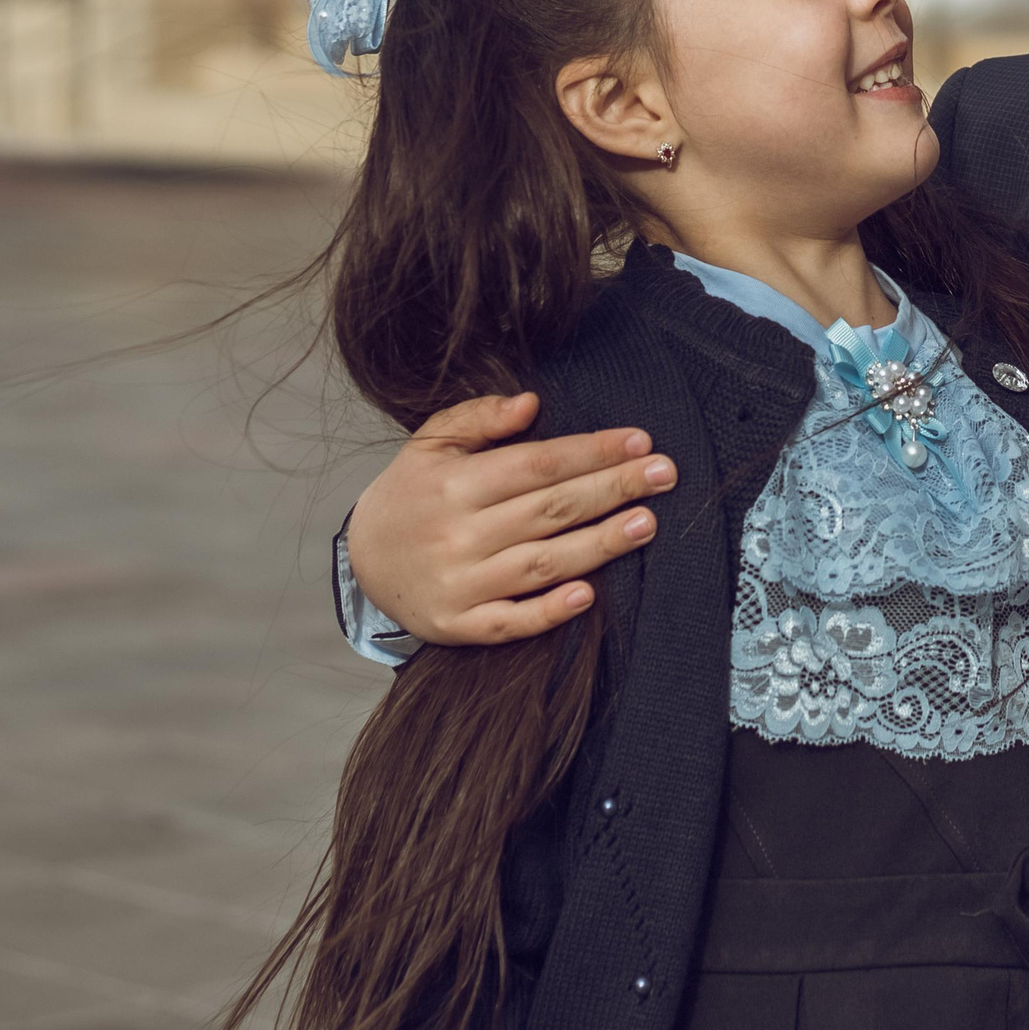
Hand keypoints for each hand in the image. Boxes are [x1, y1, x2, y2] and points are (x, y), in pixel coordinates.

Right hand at [346, 392, 675, 643]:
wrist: (363, 562)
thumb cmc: (412, 494)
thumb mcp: (430, 443)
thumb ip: (478, 417)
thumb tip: (530, 403)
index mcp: (453, 484)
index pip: (537, 464)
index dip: (591, 452)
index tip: (639, 441)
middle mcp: (458, 535)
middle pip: (550, 510)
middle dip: (613, 489)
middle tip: (665, 474)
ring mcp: (459, 585)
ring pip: (541, 564)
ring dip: (599, 545)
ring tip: (647, 523)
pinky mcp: (458, 626)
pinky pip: (510, 622)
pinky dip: (548, 612)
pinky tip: (588, 595)